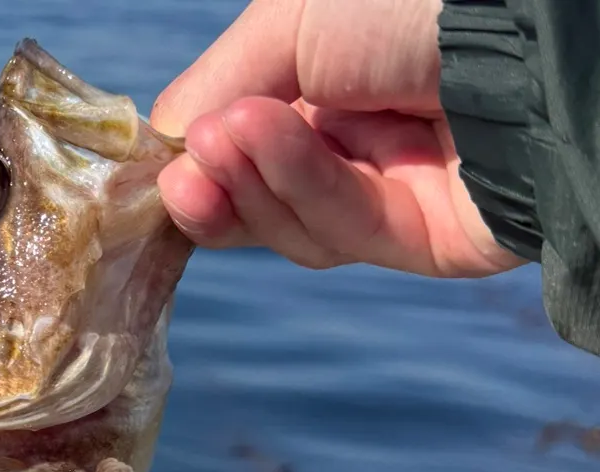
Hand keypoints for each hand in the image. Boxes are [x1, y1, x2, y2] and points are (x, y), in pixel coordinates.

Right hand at [151, 0, 522, 277]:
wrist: (517, 29)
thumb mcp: (286, 22)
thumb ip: (216, 86)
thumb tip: (164, 145)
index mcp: (330, 83)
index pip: (244, 148)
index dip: (199, 166)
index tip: (164, 171)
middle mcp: (359, 141)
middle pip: (261, 201)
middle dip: (217, 192)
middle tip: (184, 183)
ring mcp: (393, 192)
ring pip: (294, 223)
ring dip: (254, 184)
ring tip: (231, 138)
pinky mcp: (424, 239)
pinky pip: (344, 228)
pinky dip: (301, 187)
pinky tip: (273, 142)